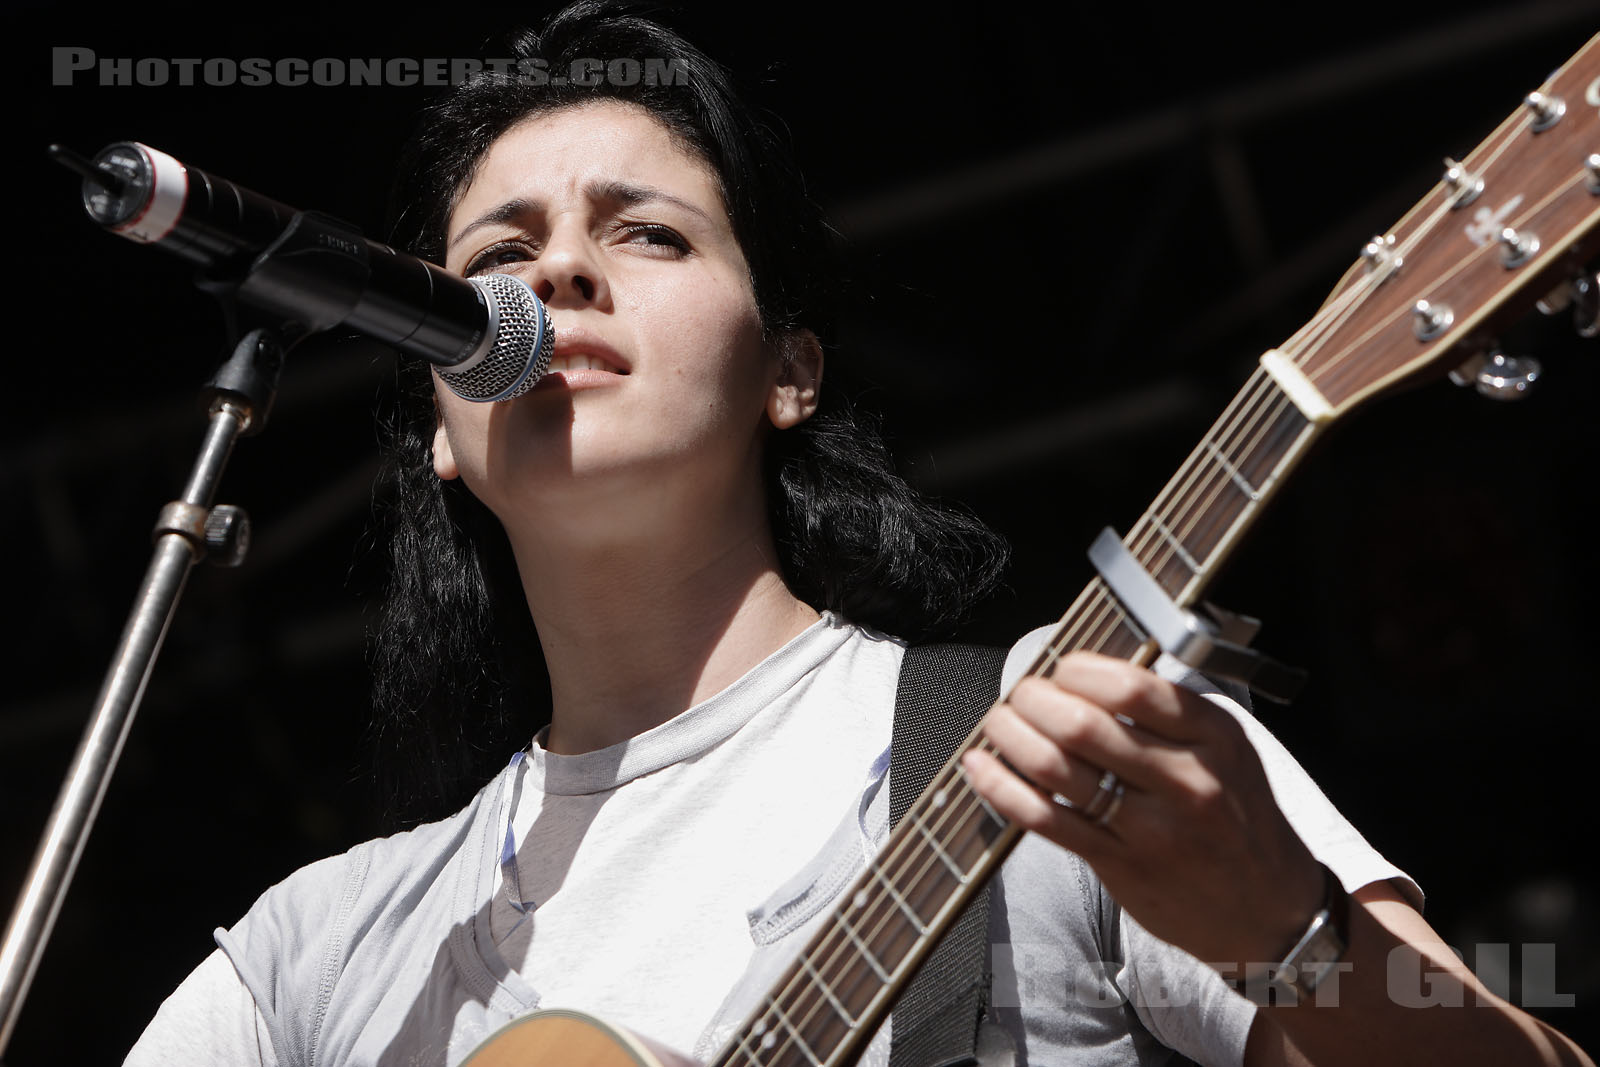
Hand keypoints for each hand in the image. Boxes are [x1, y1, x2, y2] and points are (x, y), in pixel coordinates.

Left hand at [962, 651, 1322, 969]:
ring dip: (1010, 736)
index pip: (1132, 687)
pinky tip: (981, 769)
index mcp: (1214, 738)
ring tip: (999, 723)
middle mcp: (1185, 781)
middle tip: (1021, 694)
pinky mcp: (1119, 865)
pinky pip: (1046, 820)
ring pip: (1056, 769)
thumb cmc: (1240, 820)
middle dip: (1033, 699)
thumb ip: (1168, 715)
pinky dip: (1002, 789)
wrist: (1269, 910)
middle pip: (1083, 725)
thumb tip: (1088, 676)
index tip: (1060, 667)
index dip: (1078, 670)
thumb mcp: (1228, 751)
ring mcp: (1151, 829)